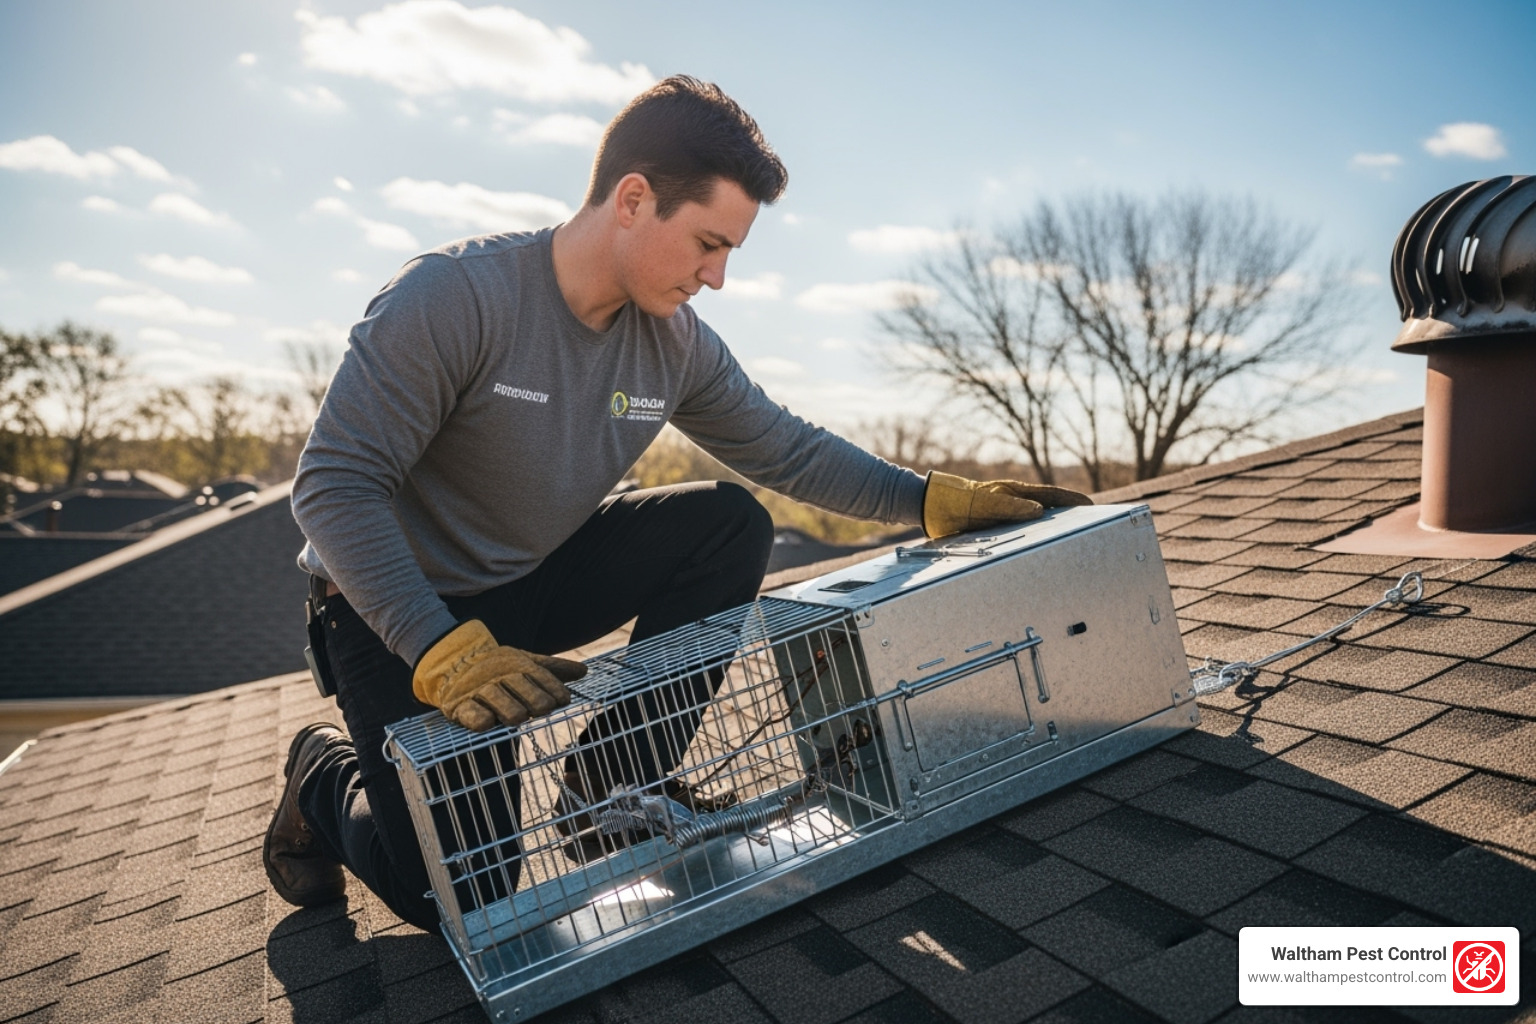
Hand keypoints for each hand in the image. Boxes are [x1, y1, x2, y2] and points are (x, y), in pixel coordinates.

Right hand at [412, 620, 585, 731]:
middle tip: (545, 708)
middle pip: (518, 685)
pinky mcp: (458, 706)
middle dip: (532, 697)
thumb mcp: (524, 664)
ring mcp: (477, 690)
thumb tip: (584, 671)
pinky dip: (477, 717)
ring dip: (507, 707)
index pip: (537, 674)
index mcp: (516, 665)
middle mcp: (498, 676)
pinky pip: (468, 712)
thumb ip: (552, 669)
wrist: (453, 664)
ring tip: (519, 717)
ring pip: (494, 697)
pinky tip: (487, 723)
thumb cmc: (498, 669)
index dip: (552, 686)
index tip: (564, 700)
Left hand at [922, 470, 1092, 538]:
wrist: (932, 506)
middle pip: (1047, 509)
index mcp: (1015, 492)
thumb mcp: (985, 504)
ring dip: (1049, 531)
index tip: (1090, 506)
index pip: (1050, 495)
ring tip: (1068, 542)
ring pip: (1034, 523)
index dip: (1071, 500)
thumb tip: (1039, 510)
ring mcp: (1005, 514)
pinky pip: (1020, 534)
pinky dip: (1031, 541)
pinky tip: (1035, 552)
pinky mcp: (996, 526)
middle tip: (1087, 527)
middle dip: (1067, 517)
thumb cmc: (958, 500)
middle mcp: (1013, 502)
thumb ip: (1010, 507)